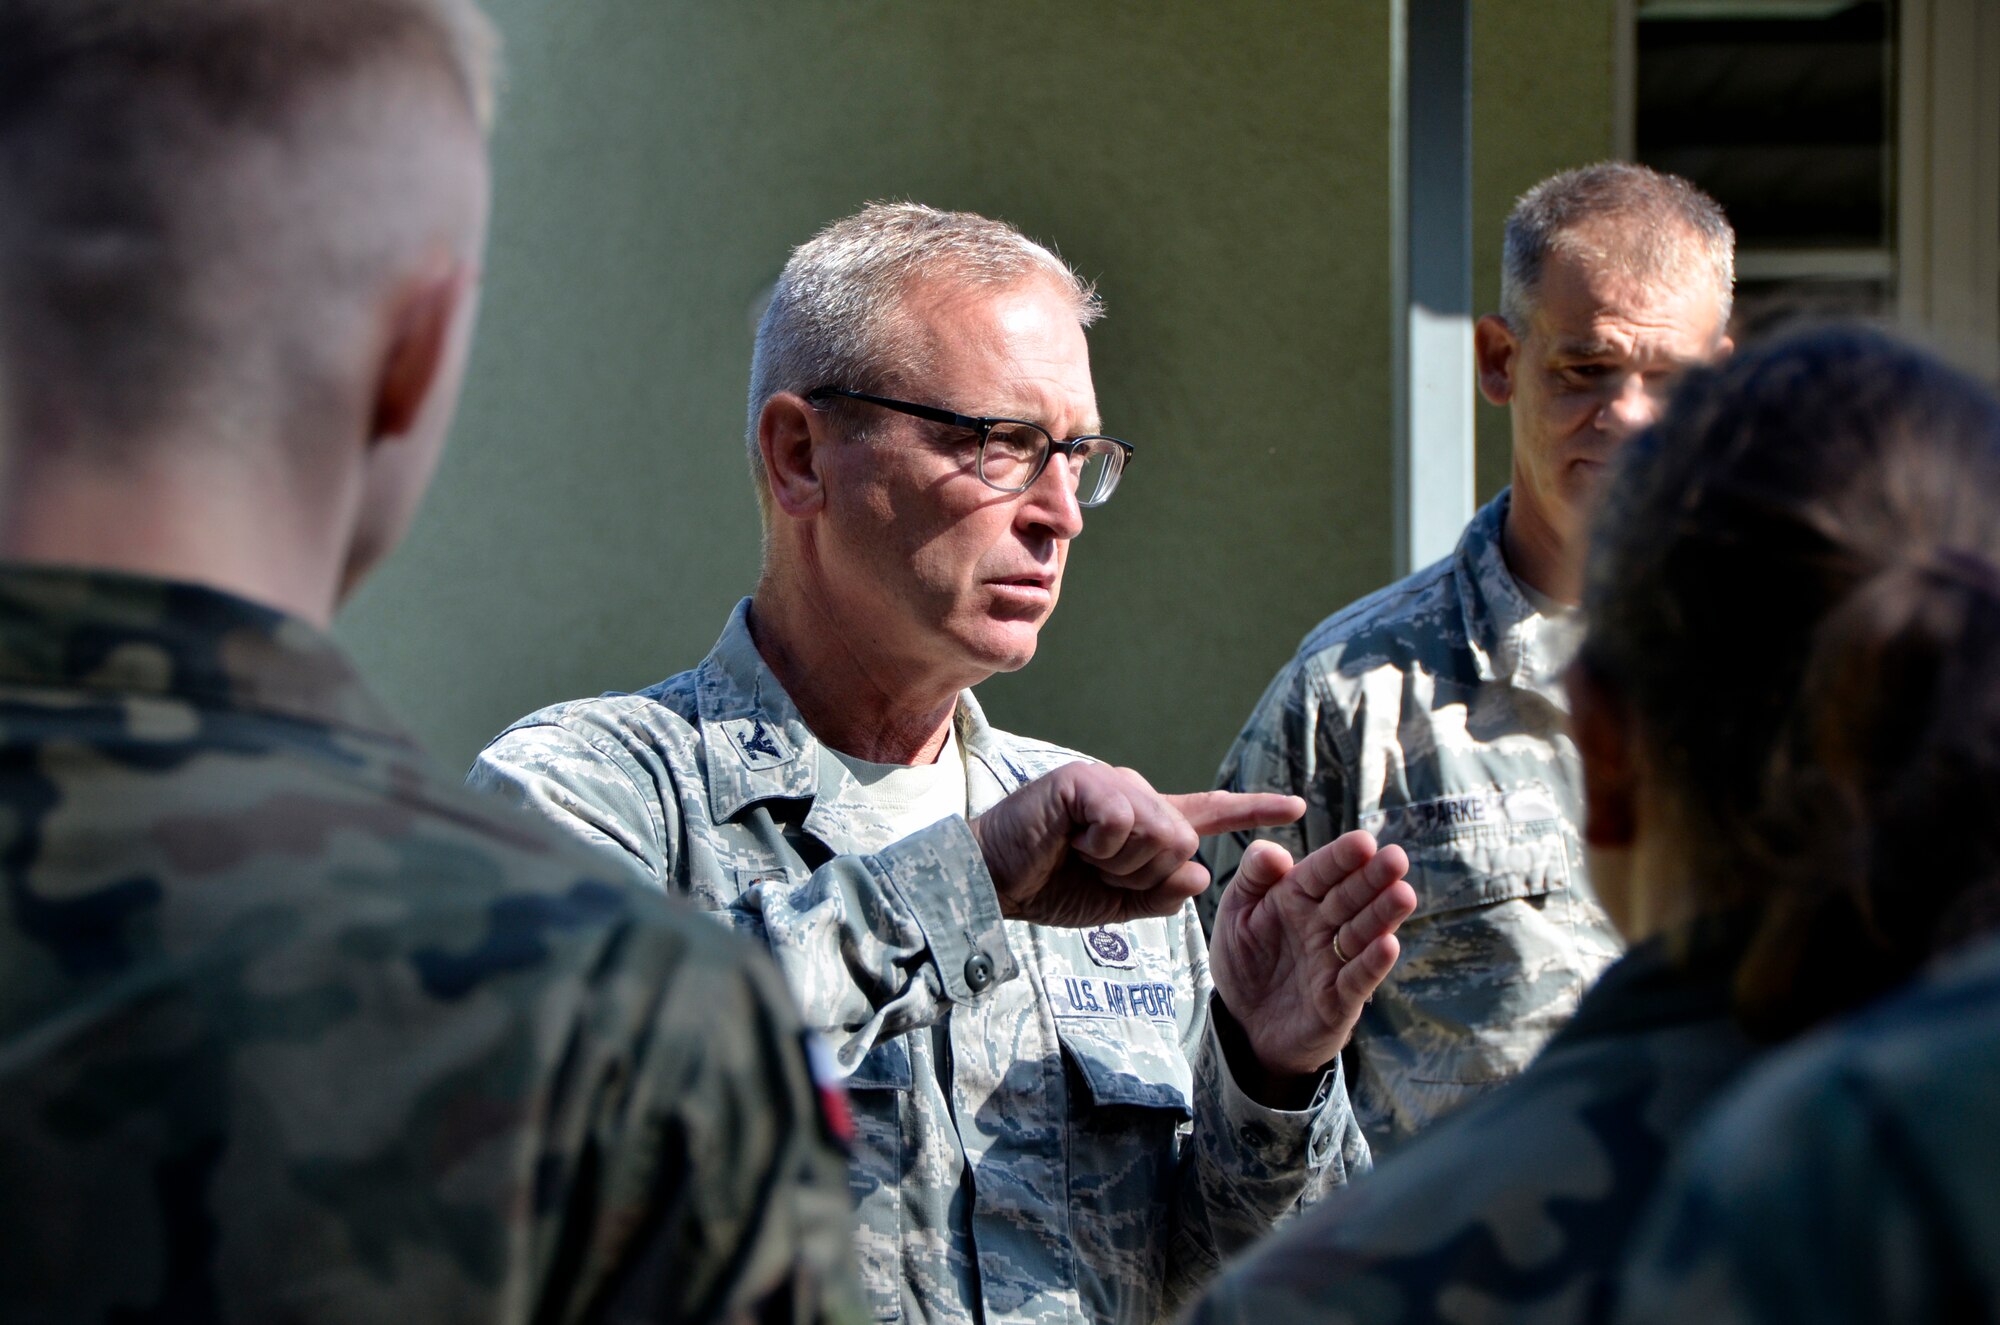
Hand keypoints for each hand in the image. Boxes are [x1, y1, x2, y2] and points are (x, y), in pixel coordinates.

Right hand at [968, 763, 1305, 927]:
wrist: (994, 884)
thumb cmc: (1049, 888)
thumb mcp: (1118, 906)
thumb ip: (1162, 896)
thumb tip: (1200, 876)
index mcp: (1145, 821)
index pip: (1207, 814)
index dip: (1252, 809)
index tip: (1296, 807)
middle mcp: (1133, 794)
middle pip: (1184, 841)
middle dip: (1145, 874)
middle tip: (1098, 871)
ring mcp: (1109, 783)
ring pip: (1161, 833)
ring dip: (1122, 863)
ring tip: (1081, 855)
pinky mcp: (1083, 781)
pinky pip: (1124, 821)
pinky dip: (1101, 844)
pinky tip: (1070, 840)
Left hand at [1209, 832, 1416, 1082]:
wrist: (1242, 1025)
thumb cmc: (1244, 960)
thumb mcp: (1236, 912)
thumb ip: (1252, 876)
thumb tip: (1274, 851)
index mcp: (1297, 898)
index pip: (1322, 873)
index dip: (1342, 858)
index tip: (1363, 842)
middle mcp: (1322, 925)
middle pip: (1351, 898)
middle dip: (1374, 878)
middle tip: (1396, 859)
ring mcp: (1334, 961)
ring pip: (1363, 933)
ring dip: (1384, 915)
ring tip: (1403, 895)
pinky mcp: (1339, 1000)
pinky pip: (1357, 980)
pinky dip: (1372, 964)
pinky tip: (1388, 944)